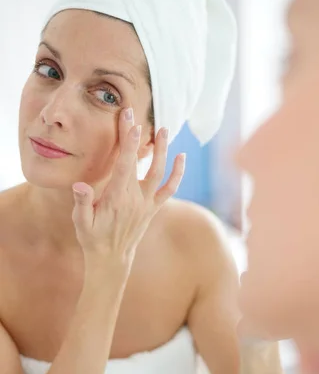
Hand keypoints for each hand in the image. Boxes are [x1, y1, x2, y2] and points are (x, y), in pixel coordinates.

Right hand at [71, 108, 185, 267]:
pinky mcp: (153, 208)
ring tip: (164, 129)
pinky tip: (182, 157)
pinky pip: (169, 189)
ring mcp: (146, 203)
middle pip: (138, 162)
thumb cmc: (92, 238)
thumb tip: (80, 187)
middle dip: (137, 137)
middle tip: (136, 114)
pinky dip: (177, 173)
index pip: (123, 164)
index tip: (129, 121)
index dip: (127, 142)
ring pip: (158, 173)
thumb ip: (82, 204)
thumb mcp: (81, 223)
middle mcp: (135, 199)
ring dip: (162, 150)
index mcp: (116, 198)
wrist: (111, 259)